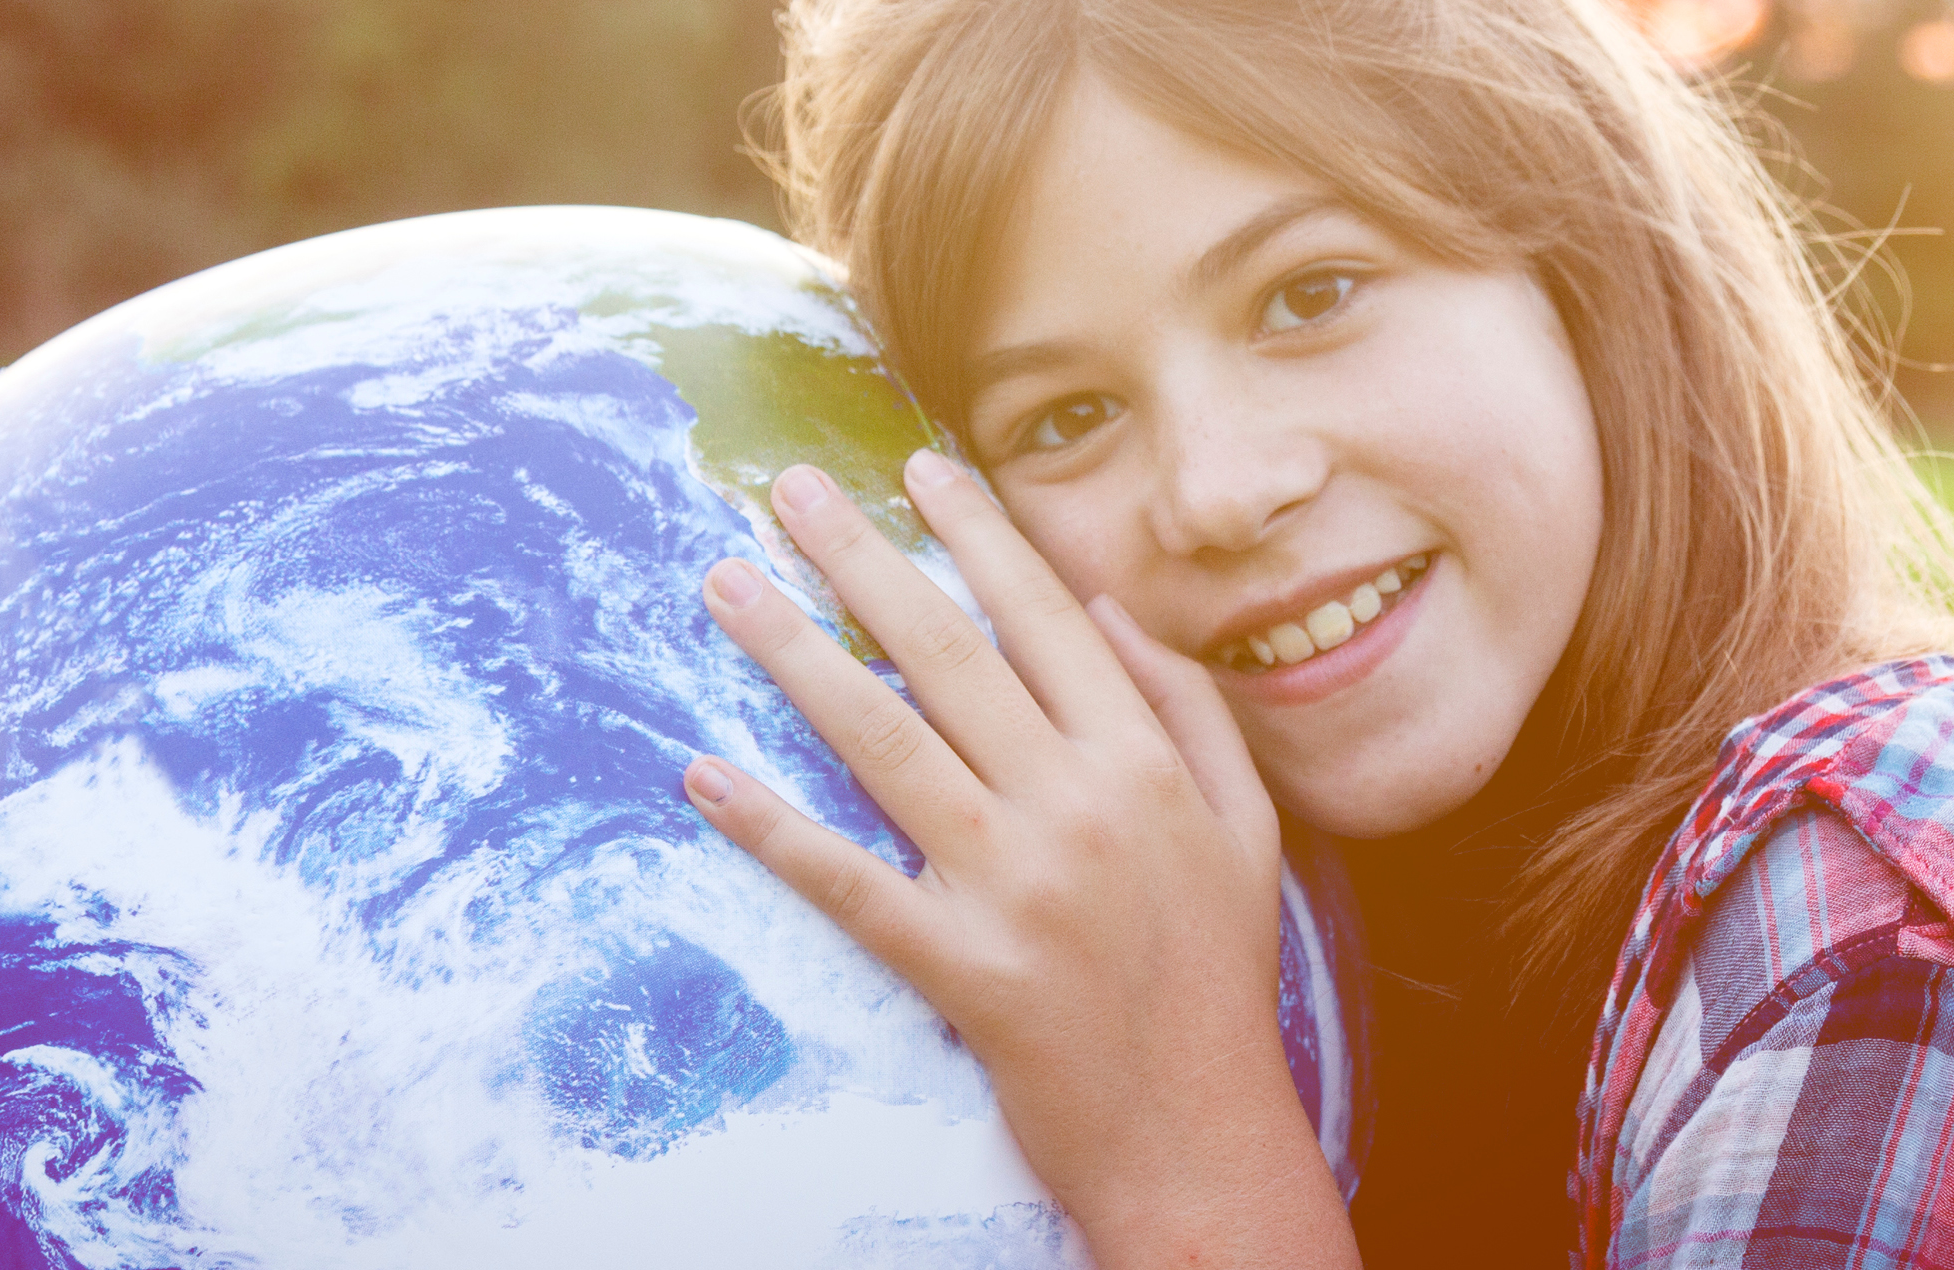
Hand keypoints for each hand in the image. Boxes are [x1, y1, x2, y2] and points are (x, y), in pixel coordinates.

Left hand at [680, 452, 1357, 1268]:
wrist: (1201, 1139)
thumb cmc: (1216, 981)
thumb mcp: (1247, 829)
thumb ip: (1187, 711)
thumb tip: (1104, 611)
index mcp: (1142, 764)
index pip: (1043, 617)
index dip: (975, 535)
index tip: (916, 468)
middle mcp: (1076, 807)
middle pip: (945, 655)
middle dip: (859, 559)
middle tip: (788, 490)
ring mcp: (1013, 887)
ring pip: (882, 741)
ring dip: (792, 654)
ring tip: (725, 586)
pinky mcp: (959, 967)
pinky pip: (847, 883)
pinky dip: (771, 828)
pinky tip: (706, 774)